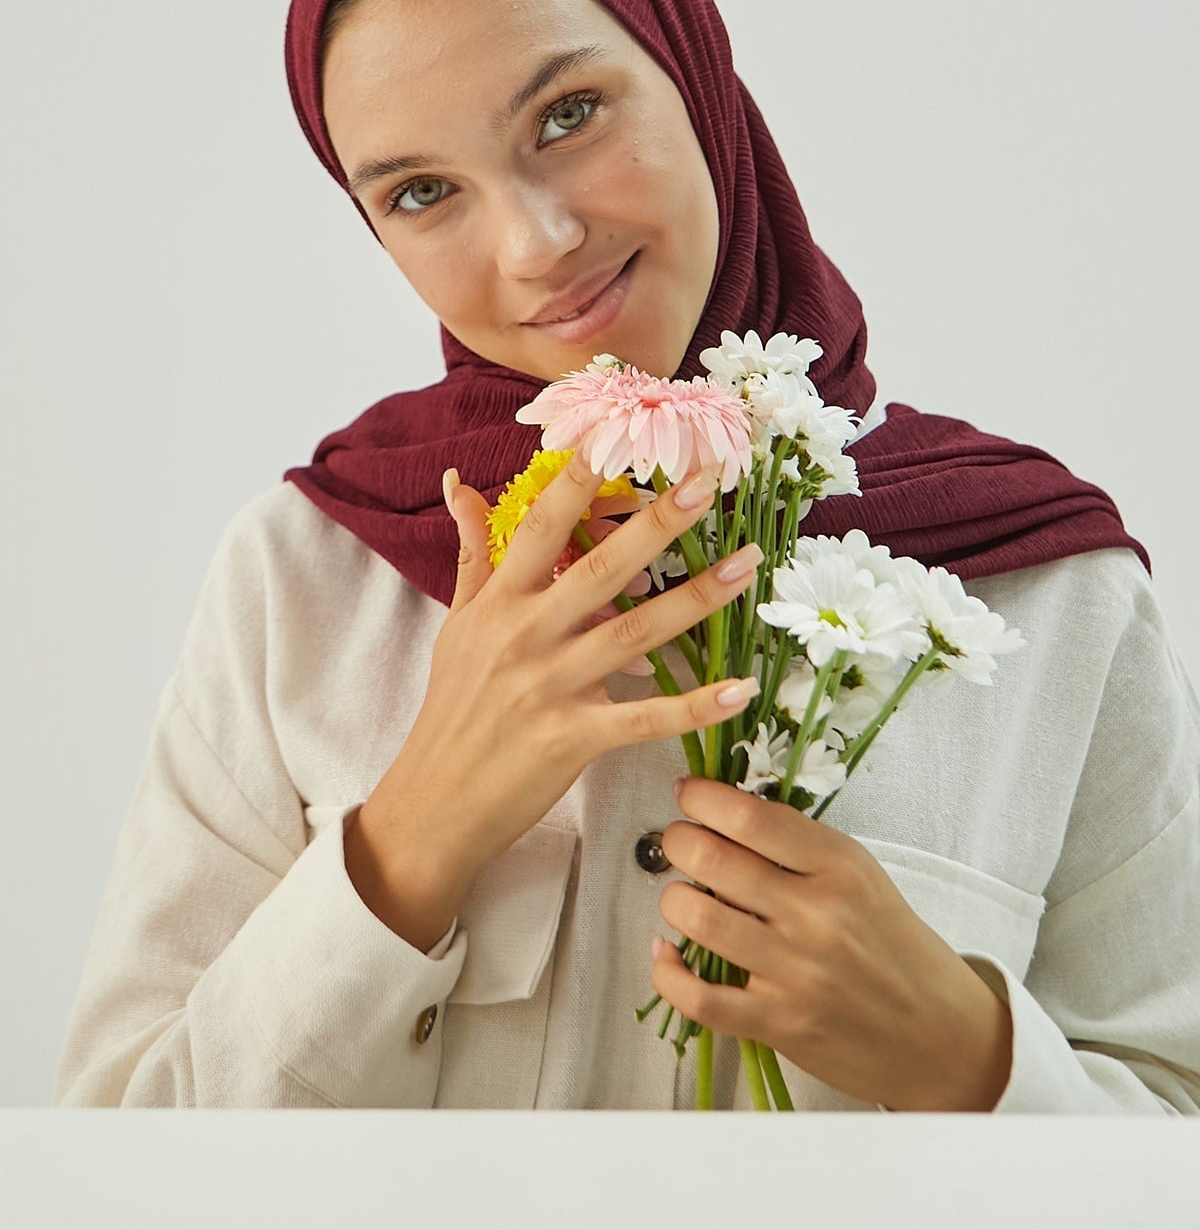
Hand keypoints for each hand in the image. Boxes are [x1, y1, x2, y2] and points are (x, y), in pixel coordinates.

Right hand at [354, 456, 763, 942]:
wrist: (433, 803)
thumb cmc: (452, 707)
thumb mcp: (457, 623)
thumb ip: (471, 550)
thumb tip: (456, 480)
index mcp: (499, 602)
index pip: (541, 526)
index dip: (579, 479)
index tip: (618, 435)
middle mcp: (525, 636)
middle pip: (602, 568)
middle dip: (659, 522)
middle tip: (710, 480)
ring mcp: (551, 688)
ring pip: (635, 634)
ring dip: (697, 598)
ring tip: (748, 565)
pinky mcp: (574, 739)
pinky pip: (646, 718)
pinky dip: (695, 706)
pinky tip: (740, 687)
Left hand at [651, 777, 1013, 1111]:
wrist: (941, 1037)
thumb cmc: (896, 949)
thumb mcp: (863, 877)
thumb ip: (800, 848)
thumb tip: (726, 815)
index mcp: (840, 866)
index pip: (751, 817)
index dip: (703, 798)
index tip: (686, 793)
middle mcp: (816, 914)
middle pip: (713, 859)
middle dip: (677, 841)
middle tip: (677, 840)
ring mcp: (796, 972)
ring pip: (699, 918)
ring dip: (674, 900)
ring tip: (682, 895)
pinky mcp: (780, 1024)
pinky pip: (699, 998)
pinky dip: (668, 974)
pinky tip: (666, 956)